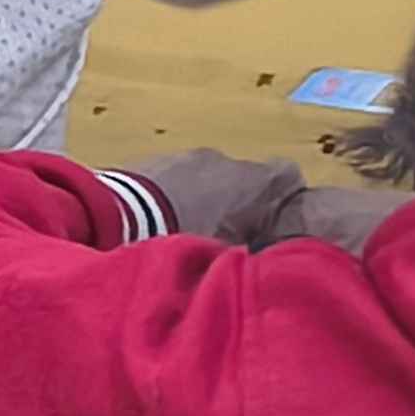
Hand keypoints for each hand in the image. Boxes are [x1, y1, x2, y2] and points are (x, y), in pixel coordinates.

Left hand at [133, 148, 308, 246]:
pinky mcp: (153, 159)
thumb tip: (264, 259)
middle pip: (244, 176)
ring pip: (207, 175)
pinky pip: (175, 175)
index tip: (276, 220)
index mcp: (253, 181)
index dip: (284, 196)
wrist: (126, 218)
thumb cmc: (191, 239)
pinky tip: (160, 218)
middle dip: (239, 201)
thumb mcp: (234, 254)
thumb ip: (256, 249)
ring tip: (188, 229)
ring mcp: (186, 156)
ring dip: (203, 196)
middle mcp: (224, 160)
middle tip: (229, 233)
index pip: (288, 175)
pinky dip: (174, 192)